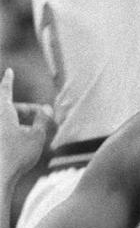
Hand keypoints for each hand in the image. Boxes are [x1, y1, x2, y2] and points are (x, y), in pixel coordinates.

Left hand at [0, 69, 53, 194]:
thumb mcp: (37, 136)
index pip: (6, 90)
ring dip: (20, 126)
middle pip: (10, 109)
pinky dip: (11, 136)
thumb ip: (43, 120)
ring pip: (6, 123)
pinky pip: (3, 134)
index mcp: (2, 111)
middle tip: (44, 117)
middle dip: (27, 112)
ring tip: (34, 137)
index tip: (9, 71)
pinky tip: (21, 148)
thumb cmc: (17, 157)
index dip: (9, 80)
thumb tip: (47, 109)